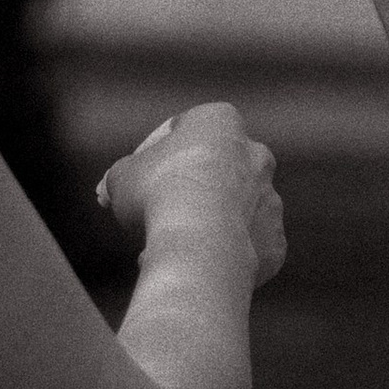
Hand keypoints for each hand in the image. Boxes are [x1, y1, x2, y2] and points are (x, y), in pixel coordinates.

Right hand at [98, 102, 284, 287]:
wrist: (199, 239)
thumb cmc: (158, 194)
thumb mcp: (121, 177)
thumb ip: (123, 176)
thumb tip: (114, 189)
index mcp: (220, 122)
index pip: (182, 131)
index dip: (151, 156)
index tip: (133, 182)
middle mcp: (255, 155)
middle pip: (214, 171)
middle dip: (186, 190)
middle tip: (154, 214)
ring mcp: (270, 200)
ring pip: (232, 212)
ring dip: (205, 225)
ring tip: (170, 248)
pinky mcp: (275, 241)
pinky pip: (246, 248)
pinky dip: (222, 257)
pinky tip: (192, 266)